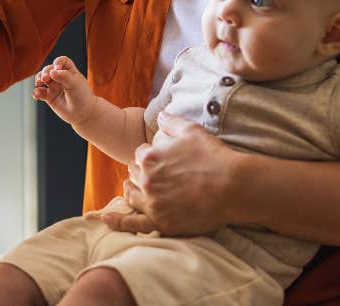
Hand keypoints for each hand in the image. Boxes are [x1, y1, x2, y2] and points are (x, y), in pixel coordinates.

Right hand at [32, 55, 94, 125]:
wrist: (83, 114)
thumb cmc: (82, 97)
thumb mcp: (75, 84)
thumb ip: (64, 76)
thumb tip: (52, 71)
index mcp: (69, 71)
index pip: (61, 61)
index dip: (58, 62)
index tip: (57, 68)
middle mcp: (60, 77)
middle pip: (49, 69)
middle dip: (45, 72)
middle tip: (45, 78)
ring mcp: (54, 86)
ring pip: (42, 78)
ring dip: (38, 78)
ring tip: (38, 83)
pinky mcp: (49, 96)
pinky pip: (40, 92)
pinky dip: (36, 92)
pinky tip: (36, 94)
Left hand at [102, 110, 240, 235]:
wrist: (233, 186)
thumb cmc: (213, 156)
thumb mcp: (191, 129)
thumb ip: (171, 121)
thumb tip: (161, 114)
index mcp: (149, 157)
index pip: (139, 155)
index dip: (147, 155)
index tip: (155, 157)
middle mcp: (147, 180)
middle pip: (135, 175)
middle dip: (139, 172)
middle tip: (147, 173)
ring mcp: (154, 203)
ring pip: (133, 196)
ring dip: (130, 190)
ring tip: (129, 189)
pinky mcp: (163, 222)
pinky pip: (134, 224)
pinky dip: (118, 221)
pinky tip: (106, 219)